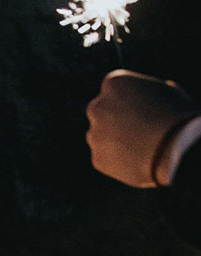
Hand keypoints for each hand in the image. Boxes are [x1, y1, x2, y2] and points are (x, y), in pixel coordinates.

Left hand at [86, 70, 199, 187]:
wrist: (171, 147)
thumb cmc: (175, 115)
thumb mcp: (168, 93)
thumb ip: (149, 93)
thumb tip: (150, 98)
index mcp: (114, 82)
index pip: (116, 90)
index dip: (132, 100)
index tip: (145, 108)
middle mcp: (97, 107)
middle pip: (103, 112)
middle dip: (116, 120)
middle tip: (140, 129)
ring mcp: (94, 134)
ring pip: (101, 137)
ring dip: (115, 140)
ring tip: (142, 146)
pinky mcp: (96, 158)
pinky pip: (106, 158)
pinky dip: (118, 160)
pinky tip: (137, 159)